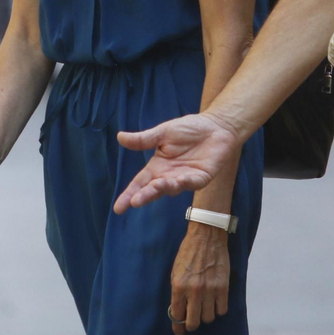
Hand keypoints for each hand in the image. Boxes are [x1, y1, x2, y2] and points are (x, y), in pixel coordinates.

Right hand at [113, 113, 238, 213]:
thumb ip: (143, 139)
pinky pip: (192, 182)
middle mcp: (169, 176)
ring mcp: (185, 178)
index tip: (118, 208)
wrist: (215, 126)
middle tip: (134, 202)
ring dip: (163, 188)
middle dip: (144, 196)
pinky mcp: (201, 177)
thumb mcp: (162, 132)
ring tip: (156, 185)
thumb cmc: (189, 129)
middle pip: (153, 189)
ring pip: (171, 188)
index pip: (140, 183)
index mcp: (158, 166)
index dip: (129, 194)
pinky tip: (178, 180)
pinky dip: (185, 182)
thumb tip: (119, 137)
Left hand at [169, 223, 229, 334]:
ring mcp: (210, 289)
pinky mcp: (223, 287)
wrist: (206, 235)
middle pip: (193, 322)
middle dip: (191, 325)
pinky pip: (222, 310)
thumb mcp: (176, 271)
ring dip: (205, 316)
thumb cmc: (188, 252)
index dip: (178, 327)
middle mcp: (194, 290)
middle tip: (192, 322)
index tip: (179, 332)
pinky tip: (215, 303)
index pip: (177, 316)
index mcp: (178, 286)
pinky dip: (218, 309)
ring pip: (208, 318)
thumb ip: (177, 292)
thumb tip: (179, 310)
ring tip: (204, 308)